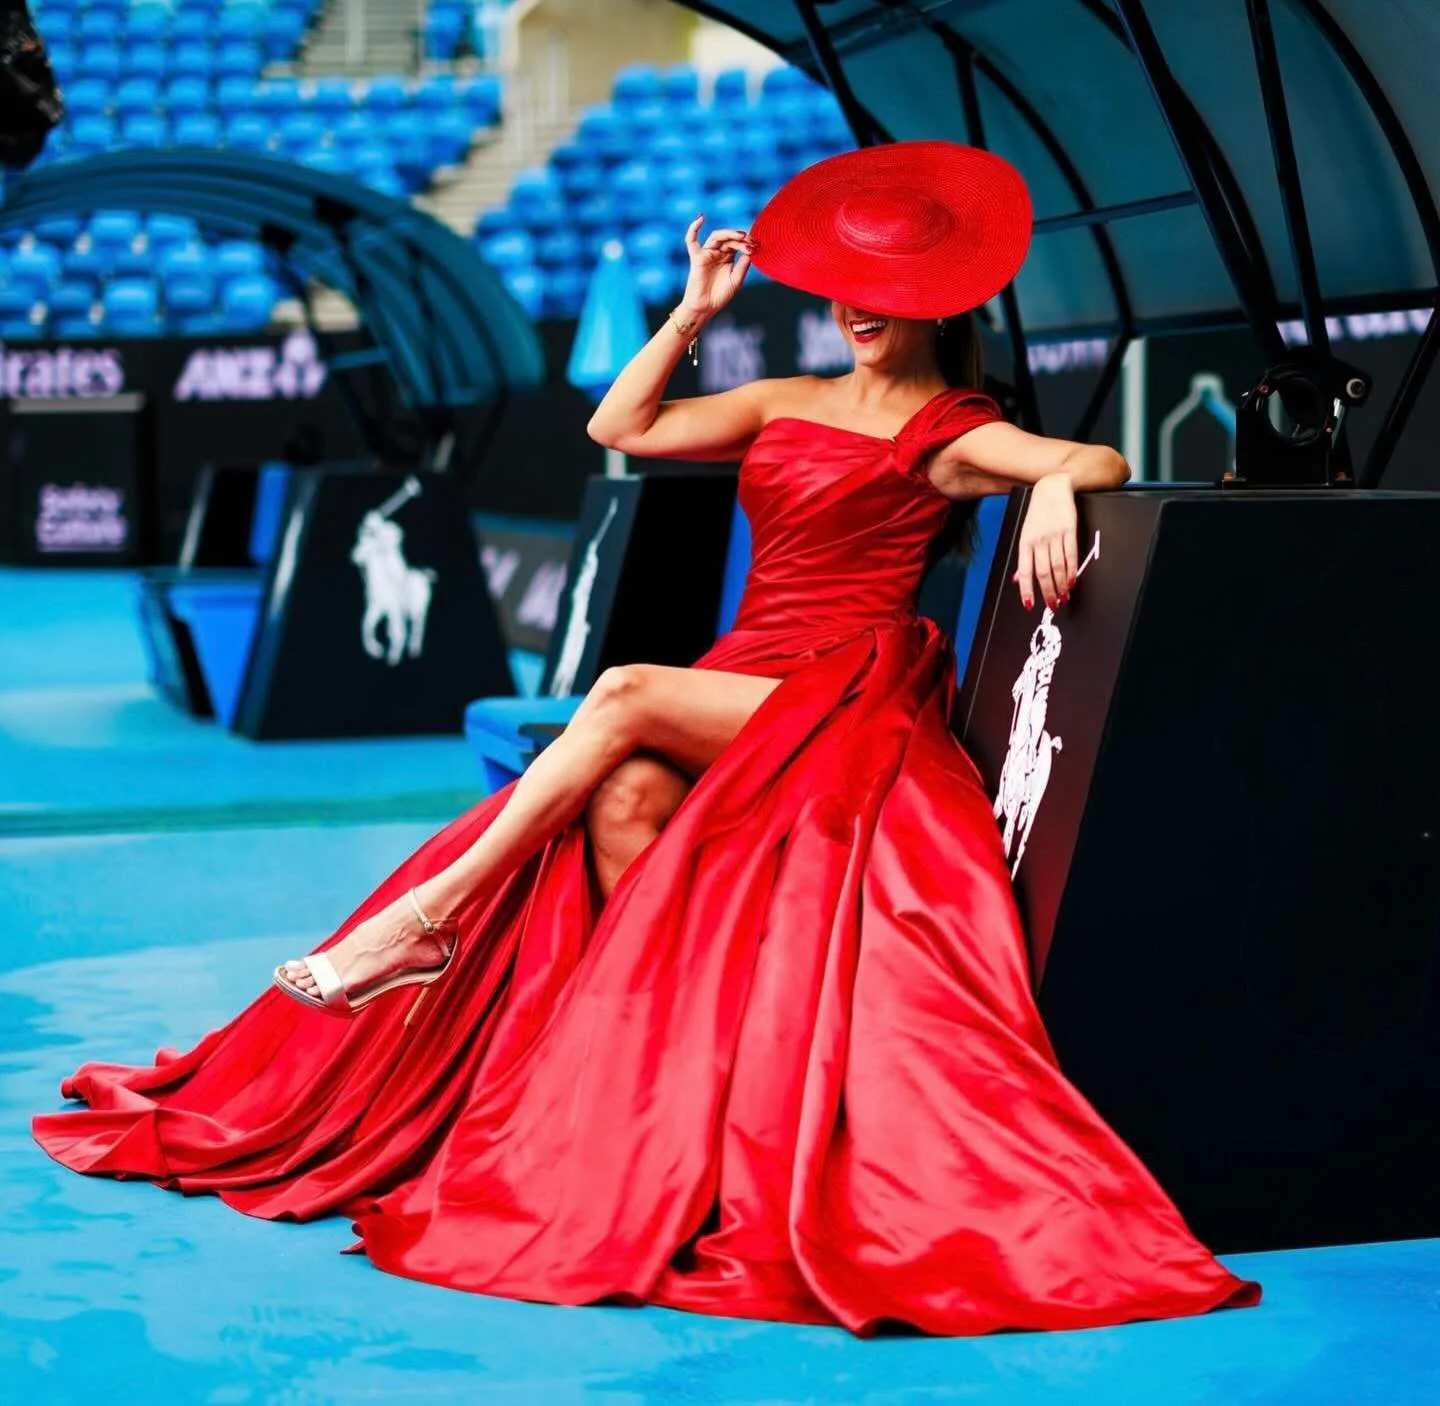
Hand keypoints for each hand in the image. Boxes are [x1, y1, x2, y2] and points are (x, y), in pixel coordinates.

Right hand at [678, 217, 754, 320]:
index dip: (747, 243)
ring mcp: (707, 254)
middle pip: (730, 239)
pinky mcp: (697, 258)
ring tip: (741, 236)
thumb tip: (751, 250)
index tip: (757, 246)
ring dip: (730, 234)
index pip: (738, 244)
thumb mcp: (736, 280)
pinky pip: (691, 241)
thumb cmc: (721, 296)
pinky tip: (701, 218)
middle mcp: (718, 253)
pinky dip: (693, 228)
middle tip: (751, 241)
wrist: (706, 308)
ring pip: (718, 237)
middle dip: (741, 239)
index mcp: (728, 257)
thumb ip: (743, 265)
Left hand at [1013, 474, 1078, 610]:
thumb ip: (1023, 559)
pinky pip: (1070, 554)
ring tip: (1064, 597)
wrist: (1052, 487)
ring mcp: (1054, 535)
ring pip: (1057, 566)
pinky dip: (1072, 570)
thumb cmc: (1038, 514)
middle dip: (1047, 592)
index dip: (1026, 590)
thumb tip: (1017, 580)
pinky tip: (1072, 581)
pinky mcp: (1069, 530)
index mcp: (1025, 542)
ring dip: (1061, 585)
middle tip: (1052, 606)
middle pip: (1042, 572)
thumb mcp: (1025, 534)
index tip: (1029, 605)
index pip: (1025, 571)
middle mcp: (1038, 540)